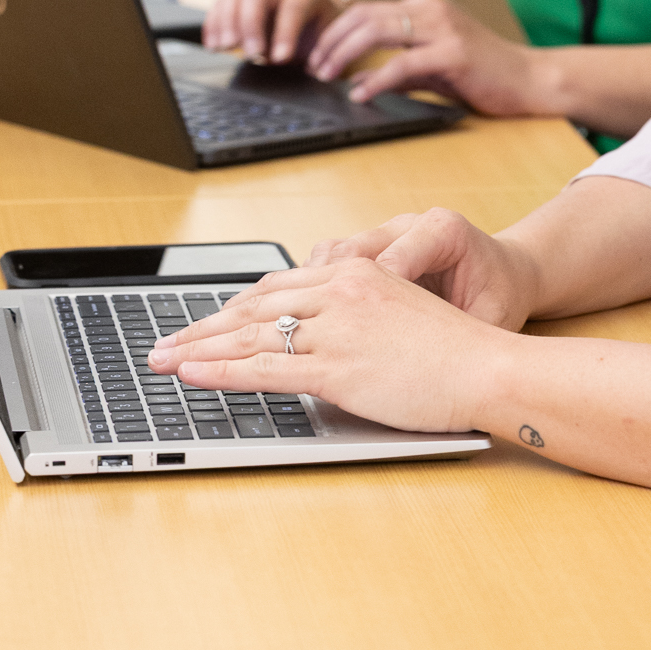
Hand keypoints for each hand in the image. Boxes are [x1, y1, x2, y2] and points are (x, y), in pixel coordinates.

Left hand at [145, 257, 511, 432]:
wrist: (489, 365)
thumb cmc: (456, 351)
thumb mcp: (400, 317)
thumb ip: (356, 320)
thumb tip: (318, 342)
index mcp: (356, 274)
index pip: (278, 288)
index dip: (233, 308)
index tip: (203, 323)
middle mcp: (341, 292)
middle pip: (254, 308)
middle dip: (202, 328)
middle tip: (163, 343)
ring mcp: (337, 329)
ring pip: (250, 336)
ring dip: (197, 349)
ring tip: (160, 361)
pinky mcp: (338, 368)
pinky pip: (264, 369)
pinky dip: (220, 372)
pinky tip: (192, 375)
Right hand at [202, 0, 348, 65]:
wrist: (313, 21)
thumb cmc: (321, 34)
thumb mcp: (330, 42)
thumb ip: (324, 55)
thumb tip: (315, 72)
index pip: (294, 7)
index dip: (285, 33)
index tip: (280, 59)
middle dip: (250, 24)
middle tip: (251, 53)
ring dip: (226, 22)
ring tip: (226, 47)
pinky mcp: (238, 2)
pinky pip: (219, 4)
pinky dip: (213, 24)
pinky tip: (213, 45)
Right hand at [302, 206, 540, 330]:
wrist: (506, 273)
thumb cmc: (500, 297)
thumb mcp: (490, 318)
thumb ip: (458, 333)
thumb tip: (427, 367)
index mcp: (443, 231)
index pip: (390, 262)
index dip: (364, 301)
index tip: (346, 336)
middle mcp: (409, 223)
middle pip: (350, 251)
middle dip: (324, 293)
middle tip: (301, 333)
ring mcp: (387, 231)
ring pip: (333, 252)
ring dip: (312, 288)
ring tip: (294, 326)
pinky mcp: (373, 246)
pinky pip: (333, 260)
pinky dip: (317, 287)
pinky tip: (306, 317)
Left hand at [306, 0, 554, 115]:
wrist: (531, 80)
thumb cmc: (483, 74)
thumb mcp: (433, 64)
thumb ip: (399, 66)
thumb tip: (357, 82)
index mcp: (425, 5)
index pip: (366, 10)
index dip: (335, 31)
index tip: (317, 55)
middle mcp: (432, 8)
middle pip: (364, 16)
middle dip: (331, 41)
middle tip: (313, 66)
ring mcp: (443, 28)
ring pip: (377, 32)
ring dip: (344, 55)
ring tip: (328, 76)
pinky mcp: (453, 53)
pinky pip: (402, 64)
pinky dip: (375, 79)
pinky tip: (360, 93)